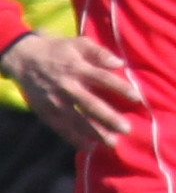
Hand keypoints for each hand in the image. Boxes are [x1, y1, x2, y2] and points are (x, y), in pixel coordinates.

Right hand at [12, 31, 137, 150]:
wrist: (23, 58)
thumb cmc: (58, 50)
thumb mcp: (78, 44)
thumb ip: (99, 53)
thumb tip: (119, 63)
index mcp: (77, 68)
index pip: (102, 78)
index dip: (119, 87)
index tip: (137, 98)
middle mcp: (67, 86)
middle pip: (90, 104)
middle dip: (108, 117)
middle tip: (126, 129)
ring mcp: (55, 101)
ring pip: (76, 120)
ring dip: (94, 132)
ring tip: (112, 143)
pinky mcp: (46, 111)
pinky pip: (60, 127)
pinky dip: (73, 139)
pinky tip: (88, 148)